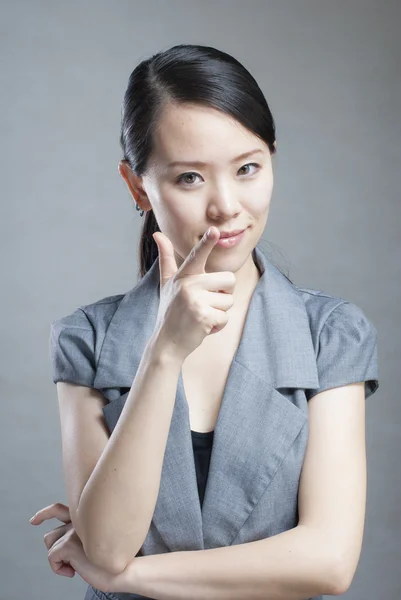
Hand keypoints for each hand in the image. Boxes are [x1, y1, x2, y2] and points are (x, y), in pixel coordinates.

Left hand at [29, 502, 126, 592]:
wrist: (121, 569)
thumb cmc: (111, 559)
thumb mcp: (95, 543)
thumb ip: (81, 537)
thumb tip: (64, 546)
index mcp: (86, 518)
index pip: (59, 510)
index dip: (44, 514)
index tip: (34, 520)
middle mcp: (78, 521)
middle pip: (51, 534)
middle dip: (53, 548)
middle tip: (61, 559)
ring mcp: (73, 531)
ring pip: (50, 545)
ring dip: (59, 559)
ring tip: (75, 566)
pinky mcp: (68, 544)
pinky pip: (51, 558)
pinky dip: (59, 569)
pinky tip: (74, 572)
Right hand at [153, 226, 235, 360]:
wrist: (166, 342)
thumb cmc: (170, 311)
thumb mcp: (167, 283)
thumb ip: (166, 258)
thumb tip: (157, 234)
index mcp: (183, 275)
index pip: (197, 255)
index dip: (207, 242)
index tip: (215, 230)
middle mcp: (188, 284)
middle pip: (229, 279)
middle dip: (223, 294)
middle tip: (204, 304)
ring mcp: (195, 300)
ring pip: (229, 300)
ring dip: (219, 312)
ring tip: (201, 316)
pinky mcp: (202, 316)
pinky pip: (225, 317)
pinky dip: (218, 326)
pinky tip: (203, 327)